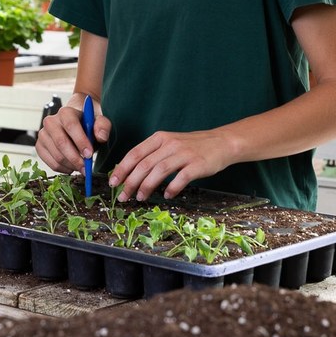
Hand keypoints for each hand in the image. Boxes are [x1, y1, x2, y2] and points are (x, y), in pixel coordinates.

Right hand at [35, 101, 109, 173]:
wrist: (76, 122)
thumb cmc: (88, 123)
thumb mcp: (99, 121)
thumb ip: (103, 126)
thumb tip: (101, 136)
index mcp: (66, 112)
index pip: (71, 126)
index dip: (80, 141)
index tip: (90, 155)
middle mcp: (51, 122)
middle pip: (61, 143)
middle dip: (75, 159)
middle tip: (86, 168)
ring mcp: (42, 134)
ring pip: (56, 156)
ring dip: (71, 166)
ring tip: (81, 167)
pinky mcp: (39, 146)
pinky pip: (50, 163)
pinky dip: (63, 169)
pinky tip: (72, 167)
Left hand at [107, 129, 233, 202]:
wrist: (222, 142)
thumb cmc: (193, 146)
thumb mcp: (170, 143)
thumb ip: (153, 154)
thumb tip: (131, 173)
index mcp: (160, 138)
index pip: (135, 153)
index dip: (122, 169)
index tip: (113, 182)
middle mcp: (170, 144)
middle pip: (144, 164)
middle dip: (130, 182)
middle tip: (123, 196)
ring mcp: (184, 154)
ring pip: (159, 171)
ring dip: (146, 187)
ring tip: (140, 198)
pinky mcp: (197, 164)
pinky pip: (181, 178)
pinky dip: (171, 188)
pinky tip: (167, 195)